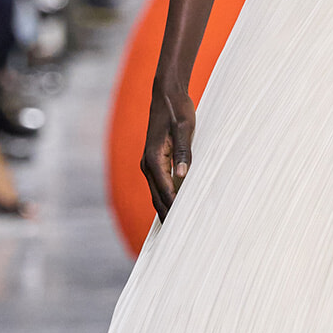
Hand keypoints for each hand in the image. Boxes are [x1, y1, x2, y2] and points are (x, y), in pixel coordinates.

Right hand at [142, 78, 196, 219]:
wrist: (166, 94)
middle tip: (181, 238)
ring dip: (166, 210)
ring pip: (156, 194)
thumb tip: (183, 176)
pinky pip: (159, 185)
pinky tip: (176, 207)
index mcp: (154, 158)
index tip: (184, 226)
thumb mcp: (185, 128)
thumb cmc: (178, 109)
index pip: (165, 191)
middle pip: (157, 198)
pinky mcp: (154, 161)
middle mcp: (147, 164)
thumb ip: (184, 152)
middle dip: (168, 216)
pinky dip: (166, 198)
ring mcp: (149, 163)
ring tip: (179, 229)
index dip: (175, 209)